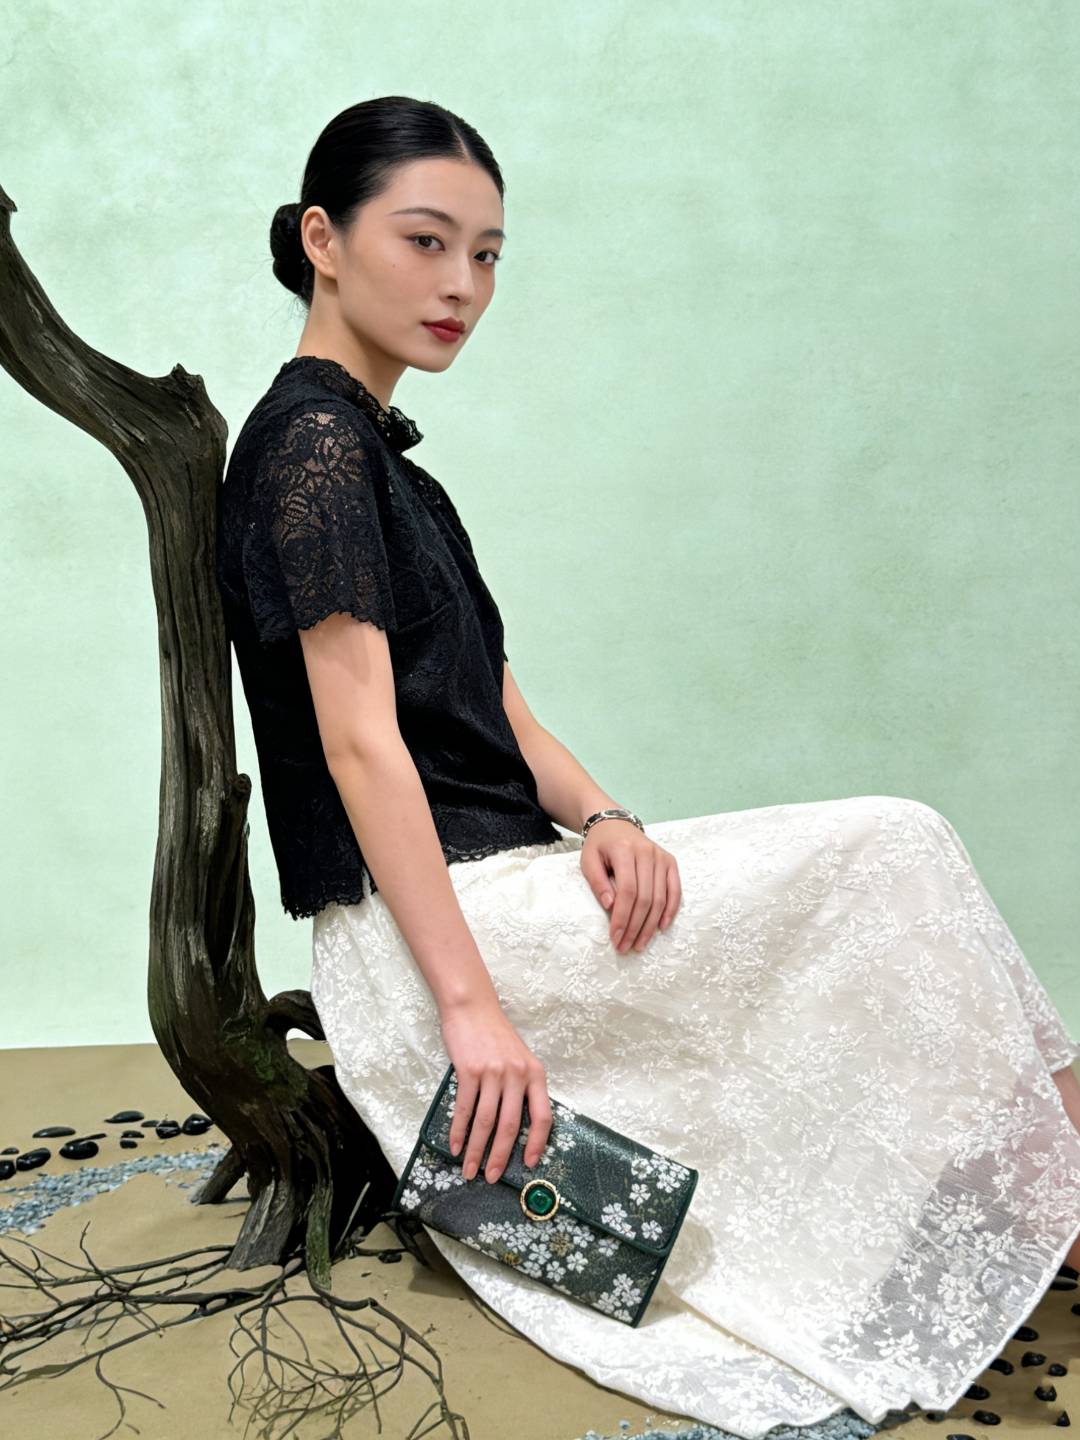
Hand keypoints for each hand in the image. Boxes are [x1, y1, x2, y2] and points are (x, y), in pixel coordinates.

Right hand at [439, 997, 552, 1183]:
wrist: (472, 1008)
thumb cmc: (495, 1036)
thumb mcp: (519, 1059)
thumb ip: (521, 1087)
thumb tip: (516, 1127)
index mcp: (535, 1073)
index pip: (543, 1116)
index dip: (537, 1143)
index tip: (529, 1163)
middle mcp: (517, 1074)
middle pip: (511, 1125)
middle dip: (501, 1156)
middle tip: (491, 1176)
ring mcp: (493, 1072)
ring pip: (486, 1121)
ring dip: (476, 1150)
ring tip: (469, 1169)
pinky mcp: (469, 1070)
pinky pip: (464, 1108)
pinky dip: (459, 1131)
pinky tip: (456, 1146)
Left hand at [579, 820, 680, 953]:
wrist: (615, 824)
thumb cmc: (599, 846)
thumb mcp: (588, 860)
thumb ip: (597, 882)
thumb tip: (610, 906)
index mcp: (625, 850)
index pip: (627, 891)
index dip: (622, 917)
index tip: (614, 938)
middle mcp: (647, 852)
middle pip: (645, 898)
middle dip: (635, 927)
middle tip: (625, 947)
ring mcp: (661, 857)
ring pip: (660, 898)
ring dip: (651, 925)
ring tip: (640, 944)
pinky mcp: (670, 862)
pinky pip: (675, 890)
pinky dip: (670, 911)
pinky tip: (661, 928)